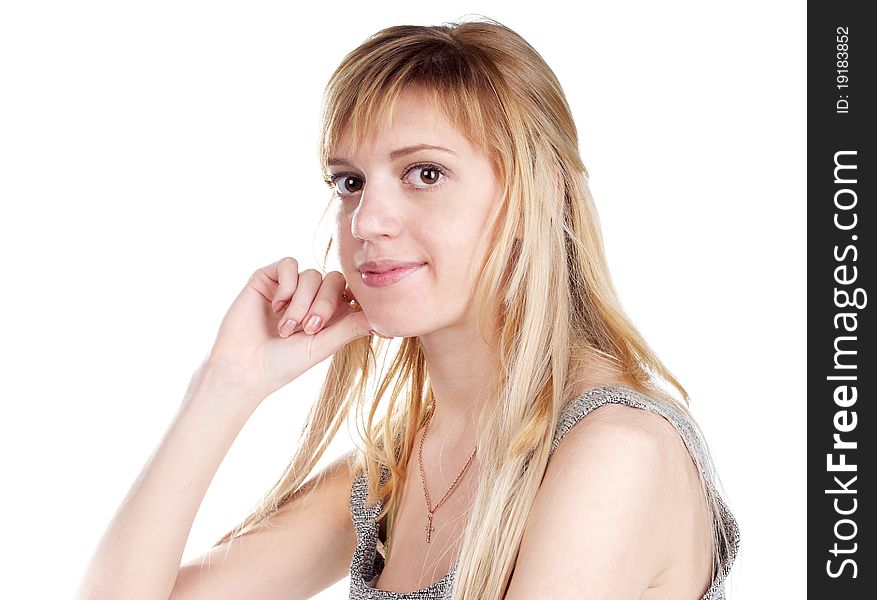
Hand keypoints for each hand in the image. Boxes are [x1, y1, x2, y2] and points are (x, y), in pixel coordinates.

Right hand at [204, 256, 374, 397]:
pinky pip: (289, 264)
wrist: (243, 368)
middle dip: (325, 304)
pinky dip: (287, 285)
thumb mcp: (323, 346)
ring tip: (287, 328)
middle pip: (334, 279)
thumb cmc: (283, 364)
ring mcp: (288, 286)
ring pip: (312, 274)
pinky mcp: (267, 279)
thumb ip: (351, 328)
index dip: (352, 298)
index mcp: (328, 313)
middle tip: (309, 329)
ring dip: (302, 302)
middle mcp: (310, 297)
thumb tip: (384, 319)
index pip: (350, 291)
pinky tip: (276, 306)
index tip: (352, 315)